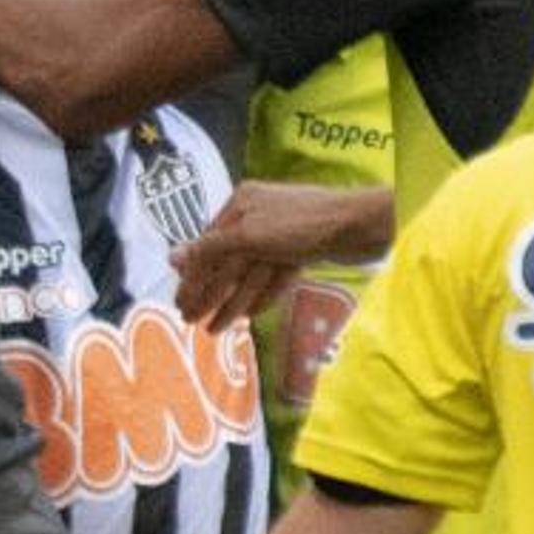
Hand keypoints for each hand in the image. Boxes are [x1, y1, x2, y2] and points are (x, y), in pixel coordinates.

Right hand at [173, 182, 380, 329]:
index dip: (191, 277)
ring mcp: (281, 234)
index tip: (179, 304)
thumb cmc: (303, 224)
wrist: (361, 226)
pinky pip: (273, 277)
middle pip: (226, 262)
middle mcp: (258, 216)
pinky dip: (260, 295)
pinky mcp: (302, 250)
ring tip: (216, 330)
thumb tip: (172, 258)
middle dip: (208, 294)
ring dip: (230, 302)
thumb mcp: (249, 235)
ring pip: (249, 273)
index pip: (207, 245)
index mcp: (241, 203)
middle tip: (190, 321)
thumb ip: (211, 248)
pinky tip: (248, 315)